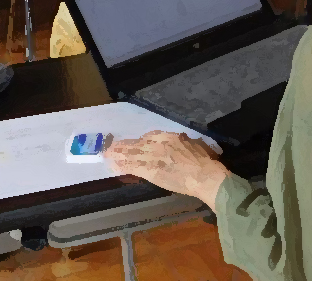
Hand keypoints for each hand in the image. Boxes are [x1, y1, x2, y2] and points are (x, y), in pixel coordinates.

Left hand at [105, 131, 229, 206]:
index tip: (137, 144)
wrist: (203, 176)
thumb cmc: (205, 160)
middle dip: (123, 146)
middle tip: (110, 146)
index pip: (150, 136)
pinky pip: (133, 167)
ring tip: (106, 155)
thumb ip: (183, 141)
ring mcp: (152, 158)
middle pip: (136, 144)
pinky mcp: (150, 172)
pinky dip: (122, 166)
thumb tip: (181, 141)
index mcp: (169, 137)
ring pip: (131, 155)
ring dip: (118, 155)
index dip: (141, 141)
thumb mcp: (195, 143)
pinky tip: (114, 166)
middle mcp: (158, 145)